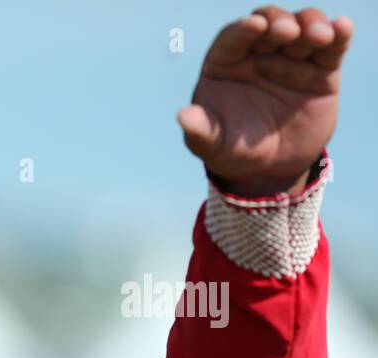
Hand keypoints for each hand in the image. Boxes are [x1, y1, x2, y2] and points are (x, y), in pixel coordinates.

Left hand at [179, 7, 352, 195]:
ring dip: (311, 24)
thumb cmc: (233, 151)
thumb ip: (199, 130)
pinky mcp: (321, 70)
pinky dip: (338, 35)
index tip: (254, 27)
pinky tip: (341, 28)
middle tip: (286, 32)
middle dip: (278, 21)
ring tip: (317, 36)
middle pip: (269, 22)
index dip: (243, 30)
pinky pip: (331, 47)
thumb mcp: (213, 145)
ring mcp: (290, 59)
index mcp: (226, 64)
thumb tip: (183, 116)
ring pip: (303, 27)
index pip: (233, 38)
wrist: (269, 168)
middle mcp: (258, 54)